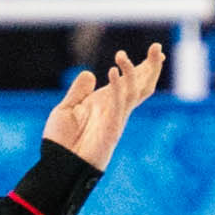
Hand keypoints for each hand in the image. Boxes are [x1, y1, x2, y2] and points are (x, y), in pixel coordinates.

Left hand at [41, 44, 164, 171]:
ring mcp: (116, 119)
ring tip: (120, 54)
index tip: (156, 50)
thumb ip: (78, 92)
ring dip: (130, 71)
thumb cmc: (61, 142)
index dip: (145, 67)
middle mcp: (116, 109)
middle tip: (156, 46)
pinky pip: (117, 104)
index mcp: (106, 103)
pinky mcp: (111, 129)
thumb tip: (90, 74)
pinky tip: (112, 72)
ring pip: (133, 92)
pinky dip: (116, 87)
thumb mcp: (66, 110)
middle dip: (151, 67)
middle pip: (142, 85)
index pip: (131, 82)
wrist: (59, 167)